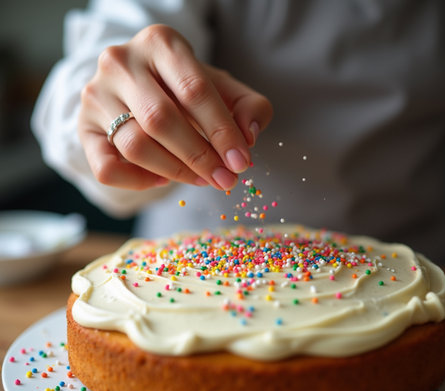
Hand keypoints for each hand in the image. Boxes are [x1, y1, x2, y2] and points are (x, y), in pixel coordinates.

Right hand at [78, 25, 272, 190]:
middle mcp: (121, 62)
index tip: (241, 162)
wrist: (137, 86)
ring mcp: (97, 95)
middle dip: (200, 157)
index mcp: (160, 43)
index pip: (194, 90)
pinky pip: (107, 168)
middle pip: (161, 120)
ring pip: (135, 145)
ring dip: (176, 171)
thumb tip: (249, 136)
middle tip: (224, 179)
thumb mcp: (220, 87)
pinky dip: (139, 182)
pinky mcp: (84, 128)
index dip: (222, 131)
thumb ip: (246, 106)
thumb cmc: (183, 89)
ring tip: (201, 179)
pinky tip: (163, 179)